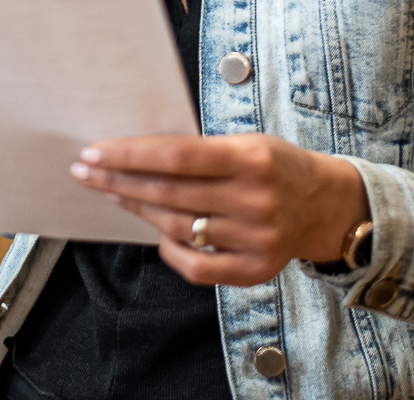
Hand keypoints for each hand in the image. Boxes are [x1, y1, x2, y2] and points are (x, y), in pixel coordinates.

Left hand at [70, 134, 369, 285]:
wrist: (327, 205)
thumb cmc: (276, 166)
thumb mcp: (247, 143)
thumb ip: (201, 152)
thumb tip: (135, 155)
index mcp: (251, 159)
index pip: (176, 155)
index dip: (129, 155)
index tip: (93, 152)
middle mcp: (254, 200)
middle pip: (168, 194)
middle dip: (118, 181)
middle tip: (85, 172)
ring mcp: (255, 239)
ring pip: (177, 228)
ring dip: (137, 210)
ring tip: (113, 194)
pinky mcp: (255, 270)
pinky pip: (196, 266)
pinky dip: (169, 250)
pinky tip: (154, 232)